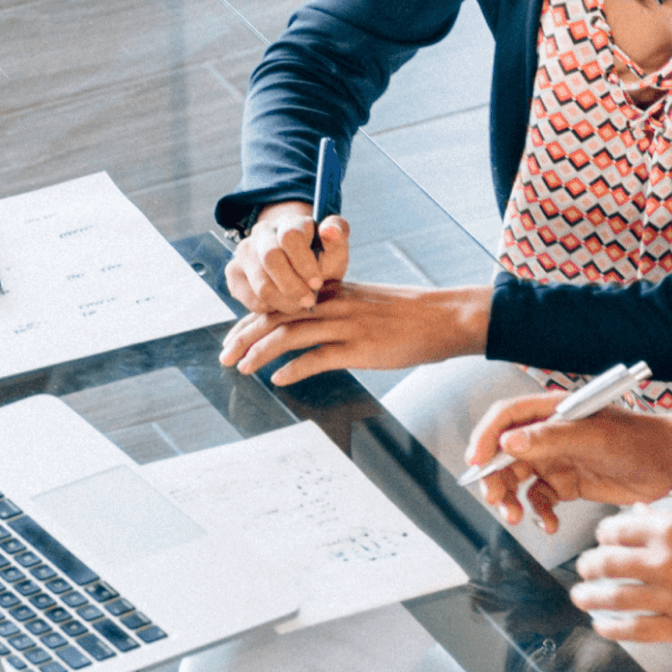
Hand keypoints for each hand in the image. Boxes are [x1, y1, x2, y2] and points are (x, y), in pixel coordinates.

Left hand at [220, 282, 491, 383]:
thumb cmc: (414, 314)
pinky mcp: (362, 347)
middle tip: (224, 356)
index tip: (234, 336)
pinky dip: (295, 369)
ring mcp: (348, 325)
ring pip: (290, 334)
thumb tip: (318, 326)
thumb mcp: (370, 303)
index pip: (281, 302)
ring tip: (243, 368)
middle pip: (277, 316)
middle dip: (245, 337)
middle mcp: (335, 304)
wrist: (447, 318)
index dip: (252, 320)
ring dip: (260, 353)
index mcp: (335, 291)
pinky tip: (280, 379)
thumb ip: (341, 310)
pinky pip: (318, 357)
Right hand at [227, 202, 350, 313]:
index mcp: (288, 222)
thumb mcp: (336, 248)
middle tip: (309, 301)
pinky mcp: (234, 273)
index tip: (318, 282)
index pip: (290, 237)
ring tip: (299, 305)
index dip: (304, 263)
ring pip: (260, 284)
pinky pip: (250, 298)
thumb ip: (338, 235)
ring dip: (284, 301)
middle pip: (270, 259)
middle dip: (293, 286)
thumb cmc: (322, 258)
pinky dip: (270, 308)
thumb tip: (329, 230)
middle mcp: (262, 233)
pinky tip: (283, 304)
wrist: (302, 270)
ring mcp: (244, 252)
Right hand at [464, 397, 671, 532]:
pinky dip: (539, 514)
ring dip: (510, 499)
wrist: (669, 462)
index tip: (476, 461)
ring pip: (517, 481)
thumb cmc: (638, 439)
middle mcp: (549, 435)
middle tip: (495, 499)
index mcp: (552, 412)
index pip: (505, 418)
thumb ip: (550, 438)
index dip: (485, 437)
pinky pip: (540, 501)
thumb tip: (509, 442)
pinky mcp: (567, 484)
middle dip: (494, 478)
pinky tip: (549, 525)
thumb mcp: (592, 436)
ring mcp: (557, 460)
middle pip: (504, 454)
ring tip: (516, 517)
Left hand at [569, 507, 671, 647]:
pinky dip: (612, 628)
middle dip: (589, 567)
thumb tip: (639, 515)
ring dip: (590, 597)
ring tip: (581, 598)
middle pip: (607, 562)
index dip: (603, 536)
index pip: (617, 529)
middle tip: (584, 570)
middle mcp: (665, 559)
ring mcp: (671, 596)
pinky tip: (603, 627)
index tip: (601, 542)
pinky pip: (634, 630)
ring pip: (613, 597)